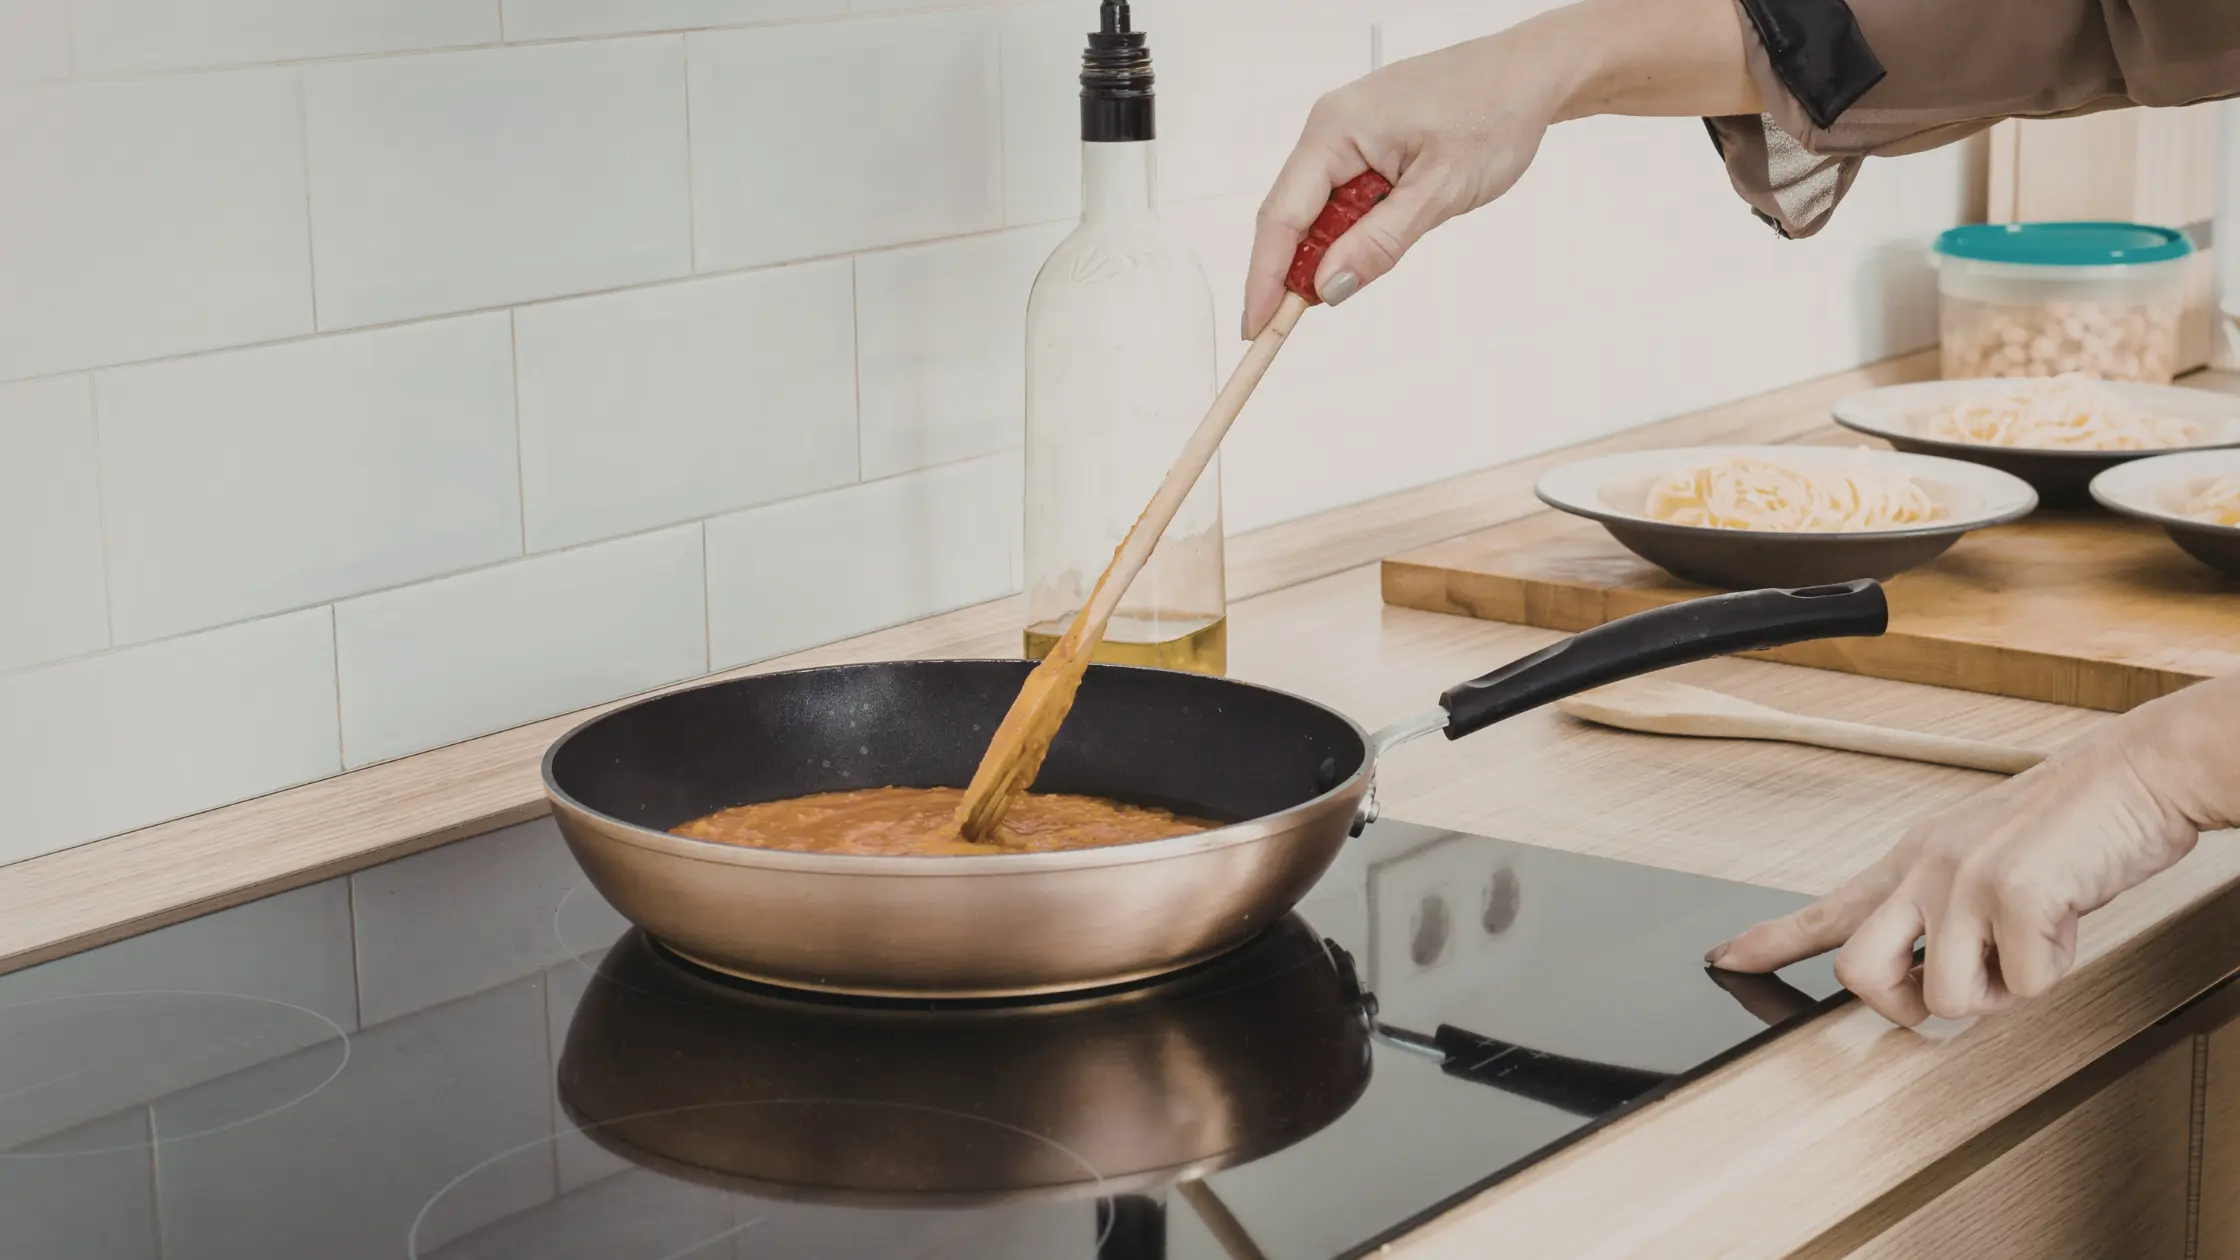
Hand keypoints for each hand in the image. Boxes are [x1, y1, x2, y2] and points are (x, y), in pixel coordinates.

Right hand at [1240, 34, 1562, 336]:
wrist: (1530, 74)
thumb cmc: (1494, 112)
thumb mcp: (1439, 191)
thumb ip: (1379, 243)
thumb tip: (1329, 287)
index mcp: (1336, 129)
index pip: (1281, 215)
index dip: (1264, 277)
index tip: (1258, 327)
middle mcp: (1330, 125)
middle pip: (1291, 214)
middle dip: (1294, 270)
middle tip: (1299, 323)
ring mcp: (1346, 132)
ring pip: (1318, 208)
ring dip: (1330, 249)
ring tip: (1359, 273)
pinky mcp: (1366, 140)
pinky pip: (1340, 193)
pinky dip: (1349, 229)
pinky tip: (1371, 243)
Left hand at [1708, 678, 2239, 1026]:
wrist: (2142, 773)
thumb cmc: (2077, 822)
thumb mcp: (1987, 856)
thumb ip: (1944, 908)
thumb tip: (1925, 975)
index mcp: (1916, 857)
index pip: (1829, 908)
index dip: (1772, 941)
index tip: (1723, 958)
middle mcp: (1927, 866)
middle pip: (1860, 973)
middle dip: (1902, 1008)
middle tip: (1944, 995)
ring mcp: (1966, 880)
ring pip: (1945, 999)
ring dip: (1999, 994)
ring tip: (2032, 945)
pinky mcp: (2016, 896)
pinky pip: (2023, 987)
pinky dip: (2054, 973)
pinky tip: (2067, 923)